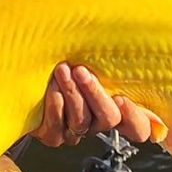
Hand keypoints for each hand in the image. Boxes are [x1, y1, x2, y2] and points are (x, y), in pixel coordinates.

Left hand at [31, 63, 153, 146]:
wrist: (32, 76)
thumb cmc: (70, 64)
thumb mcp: (94, 61)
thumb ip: (110, 63)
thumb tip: (134, 36)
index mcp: (117, 108)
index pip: (139, 127)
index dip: (134, 117)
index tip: (121, 98)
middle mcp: (98, 123)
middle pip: (109, 118)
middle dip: (95, 93)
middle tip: (81, 71)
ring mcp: (77, 132)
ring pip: (81, 121)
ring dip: (72, 92)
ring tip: (62, 70)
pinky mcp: (54, 135)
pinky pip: (57, 126)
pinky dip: (54, 104)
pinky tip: (52, 86)